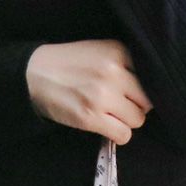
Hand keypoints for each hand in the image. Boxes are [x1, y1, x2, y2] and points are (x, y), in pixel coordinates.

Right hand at [25, 39, 152, 144]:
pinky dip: (117, 135)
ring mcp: (102, 96)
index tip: (129, 92)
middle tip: (119, 106)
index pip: (150, 79)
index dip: (141, 89)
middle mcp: (113, 72)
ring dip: (126, 121)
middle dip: (136, 107)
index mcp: (118, 51)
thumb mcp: (100, 50)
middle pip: (147, 102)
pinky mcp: (91, 117)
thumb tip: (151, 91)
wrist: (35, 74)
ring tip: (110, 115)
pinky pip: (123, 135)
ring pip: (137, 120)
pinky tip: (106, 126)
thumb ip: (125, 63)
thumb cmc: (70, 64)